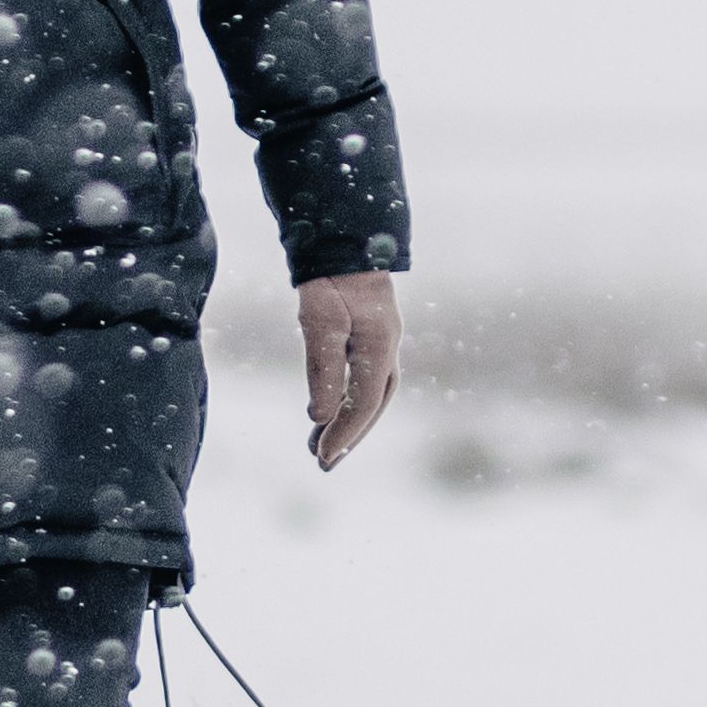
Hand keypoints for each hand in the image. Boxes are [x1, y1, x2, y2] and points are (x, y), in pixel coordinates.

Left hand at [296, 270, 402, 470]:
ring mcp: (381, 343)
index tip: (320, 458)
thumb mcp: (319, 323)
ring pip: (370, 396)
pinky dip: (347, 401)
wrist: (344, 242)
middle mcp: (387, 349)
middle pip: (371, 406)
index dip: (342, 434)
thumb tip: (319, 416)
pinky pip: (363, 381)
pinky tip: (328, 411)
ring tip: (321, 445)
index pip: (362, 404)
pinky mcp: (369, 338)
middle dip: (349, 436)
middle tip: (323, 463)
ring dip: (348, 422)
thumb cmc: (330, 280)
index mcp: (380, 348)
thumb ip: (323, 370)